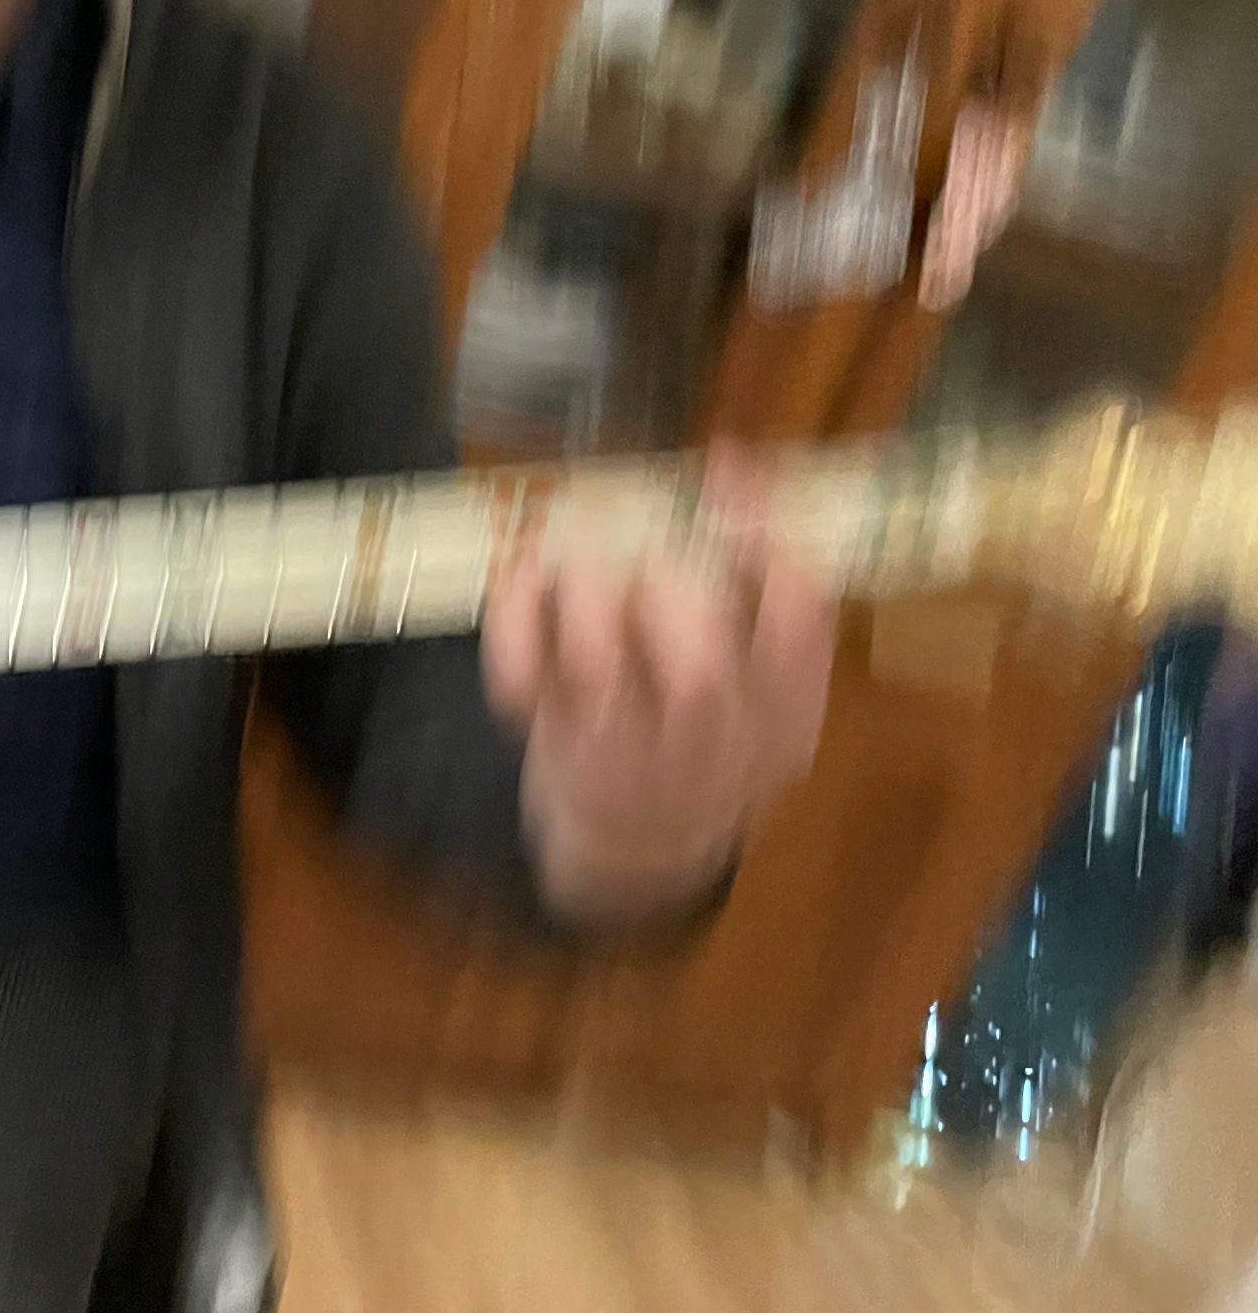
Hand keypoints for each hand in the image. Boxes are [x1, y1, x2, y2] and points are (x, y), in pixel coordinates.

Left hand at [480, 456, 835, 924]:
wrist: (646, 848)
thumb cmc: (710, 739)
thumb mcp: (769, 688)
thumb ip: (764, 600)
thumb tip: (736, 464)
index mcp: (783, 711)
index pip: (800, 624)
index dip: (768, 534)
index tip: (730, 466)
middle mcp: (709, 739)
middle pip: (699, 670)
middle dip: (670, 579)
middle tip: (651, 529)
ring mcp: (623, 746)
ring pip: (598, 668)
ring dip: (586, 586)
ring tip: (582, 533)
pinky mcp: (552, 738)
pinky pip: (521, 676)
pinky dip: (511, 612)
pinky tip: (521, 568)